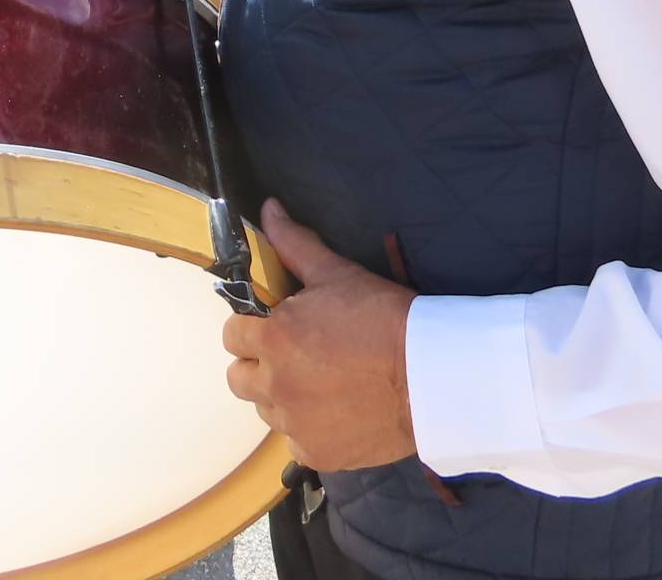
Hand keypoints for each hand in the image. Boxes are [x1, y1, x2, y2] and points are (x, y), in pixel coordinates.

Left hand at [222, 200, 417, 472]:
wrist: (430, 376)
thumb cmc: (383, 318)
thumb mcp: (337, 274)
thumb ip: (294, 244)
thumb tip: (268, 208)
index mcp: (273, 339)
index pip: (231, 335)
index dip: (251, 328)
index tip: (276, 327)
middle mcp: (274, 386)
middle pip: (239, 377)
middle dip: (259, 364)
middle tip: (296, 356)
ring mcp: (294, 425)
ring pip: (267, 410)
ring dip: (283, 396)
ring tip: (322, 383)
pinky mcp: (317, 454)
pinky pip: (296, 441)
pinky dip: (310, 428)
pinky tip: (339, 412)